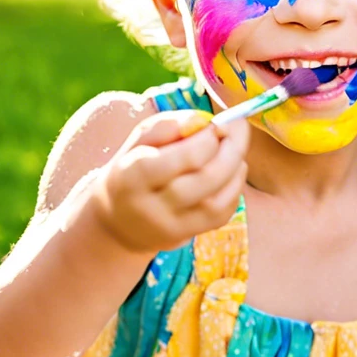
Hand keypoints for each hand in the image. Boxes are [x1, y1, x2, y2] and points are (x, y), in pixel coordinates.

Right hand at [92, 110, 249, 253]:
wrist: (119, 221)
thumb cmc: (133, 170)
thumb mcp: (138, 141)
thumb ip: (167, 126)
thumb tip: (203, 120)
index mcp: (132, 177)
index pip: (178, 158)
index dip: (206, 139)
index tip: (215, 123)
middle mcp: (151, 207)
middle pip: (205, 180)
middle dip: (230, 150)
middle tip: (237, 130)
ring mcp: (171, 227)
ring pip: (217, 201)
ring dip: (236, 170)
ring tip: (235, 150)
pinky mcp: (188, 236)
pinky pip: (222, 214)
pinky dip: (234, 189)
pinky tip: (231, 172)